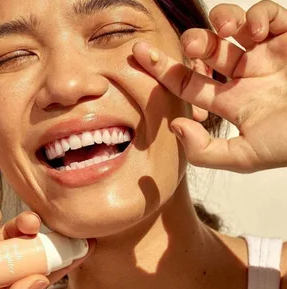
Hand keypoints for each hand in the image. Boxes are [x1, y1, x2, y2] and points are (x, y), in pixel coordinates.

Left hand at [133, 0, 286, 172]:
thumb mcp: (246, 156)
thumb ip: (205, 151)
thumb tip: (176, 127)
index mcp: (230, 101)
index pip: (188, 83)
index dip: (162, 70)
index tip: (138, 55)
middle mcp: (243, 77)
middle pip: (206, 51)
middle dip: (193, 44)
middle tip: (192, 47)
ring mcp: (266, 55)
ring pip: (231, 27)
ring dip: (220, 23)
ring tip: (224, 32)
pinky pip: (267, 15)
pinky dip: (257, 16)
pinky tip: (254, 30)